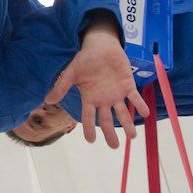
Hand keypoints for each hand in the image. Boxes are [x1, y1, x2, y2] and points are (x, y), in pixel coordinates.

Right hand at [44, 20, 148, 147]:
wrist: (101, 46)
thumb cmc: (85, 59)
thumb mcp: (71, 73)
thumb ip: (61, 86)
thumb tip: (47, 100)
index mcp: (90, 98)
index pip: (88, 117)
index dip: (89, 128)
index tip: (91, 141)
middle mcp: (104, 100)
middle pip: (107, 120)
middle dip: (111, 133)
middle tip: (114, 146)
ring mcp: (117, 94)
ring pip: (123, 112)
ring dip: (128, 124)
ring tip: (132, 136)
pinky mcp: (128, 85)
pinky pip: (135, 98)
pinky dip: (140, 105)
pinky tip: (145, 113)